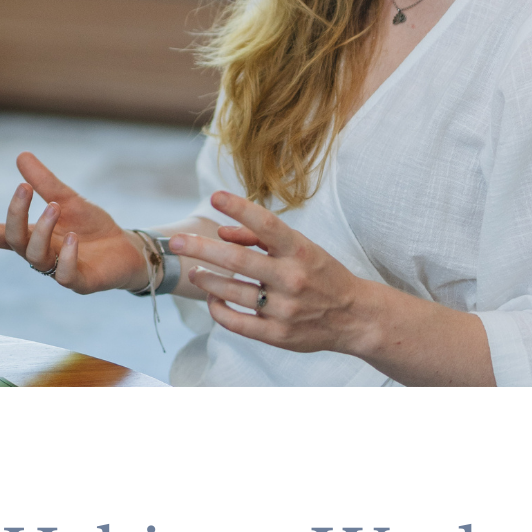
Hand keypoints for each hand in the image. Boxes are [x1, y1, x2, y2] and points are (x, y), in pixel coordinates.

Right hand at [0, 153, 148, 294]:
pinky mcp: (80, 282)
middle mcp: (40, 256)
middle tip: (24, 188)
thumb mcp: (68, 199)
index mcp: (32, 237)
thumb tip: (21, 154)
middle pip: (15, 241)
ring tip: (55, 207)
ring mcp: (57, 271)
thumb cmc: (92, 227)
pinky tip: (73, 237)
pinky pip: (64, 275)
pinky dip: (66, 257)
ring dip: (41, 230)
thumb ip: (45, 182)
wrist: (126, 249)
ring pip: (36, 257)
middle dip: (16, 214)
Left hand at [175, 189, 372, 353]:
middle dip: (200, 248)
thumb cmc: (322, 275)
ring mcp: (284, 309)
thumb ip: (264, 238)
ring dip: (206, 279)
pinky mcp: (277, 334)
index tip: (215, 196)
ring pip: (231, 291)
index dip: (240, 207)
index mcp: (301, 251)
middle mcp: (292, 278)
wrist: (355, 317)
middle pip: (237, 260)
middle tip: (176, 242)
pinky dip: (218, 309)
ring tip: (194, 271)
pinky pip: (235, 322)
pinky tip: (212, 300)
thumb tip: (223, 232)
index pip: (267, 224)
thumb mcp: (302, 248)